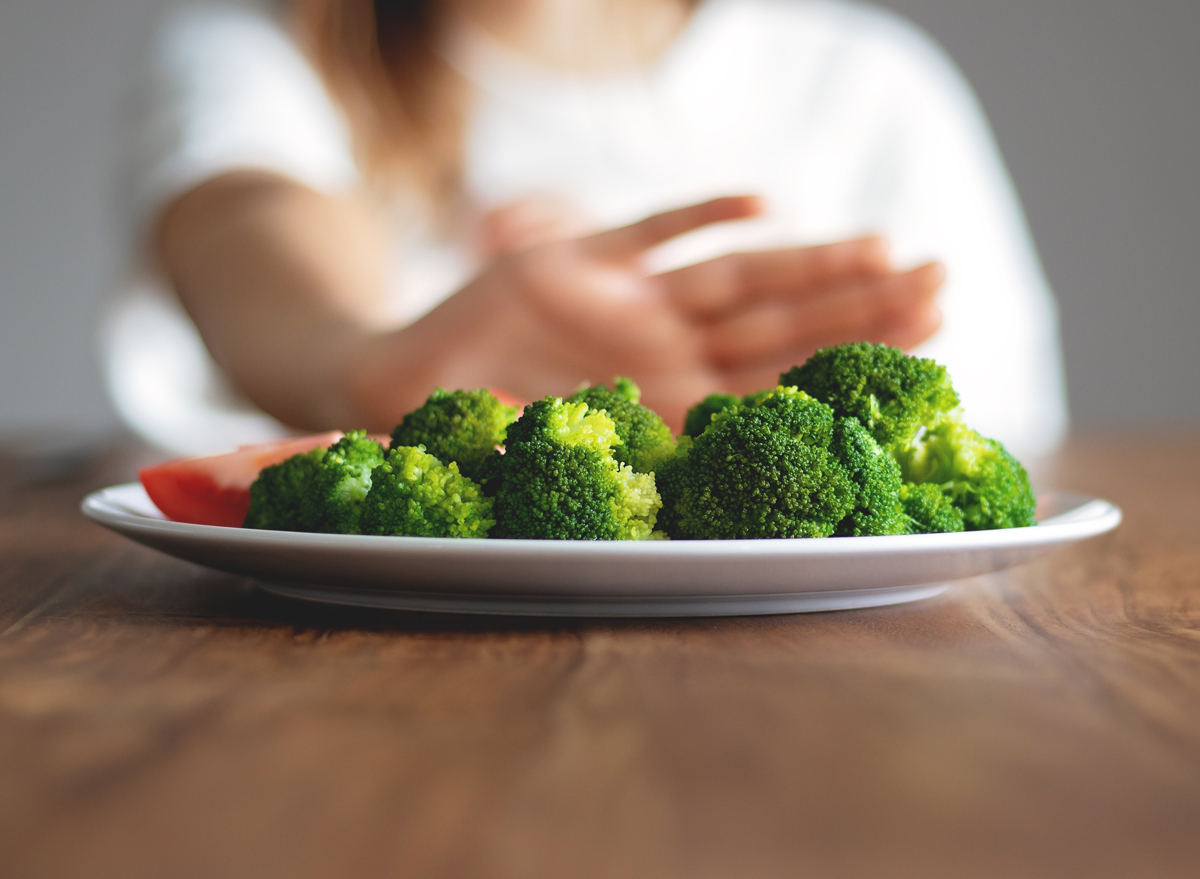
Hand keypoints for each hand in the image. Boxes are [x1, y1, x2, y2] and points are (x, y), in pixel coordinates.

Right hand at [348, 196, 943, 430]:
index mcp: (664, 411)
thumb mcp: (542, 466)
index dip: (847, 364)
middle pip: (779, 328)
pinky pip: (651, 231)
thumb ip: (608, 470)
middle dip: (861, 308)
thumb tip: (698, 498)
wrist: (400, 388)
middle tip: (944, 285)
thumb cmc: (466, 441)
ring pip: (738, 279)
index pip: (774, 385)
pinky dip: (703, 214)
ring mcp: (628, 305)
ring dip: (811, 267)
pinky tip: (763, 201)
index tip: (928, 347)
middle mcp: (662, 355)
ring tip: (889, 249)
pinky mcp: (584, 259)